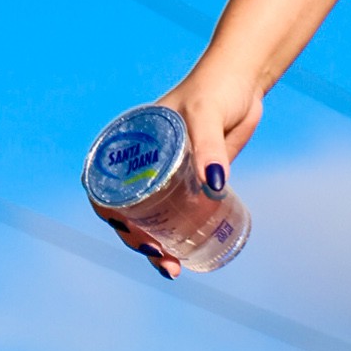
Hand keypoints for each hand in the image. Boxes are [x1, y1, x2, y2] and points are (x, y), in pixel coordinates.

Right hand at [92, 60, 266, 274]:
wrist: (245, 81)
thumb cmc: (217, 89)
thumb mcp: (207, 114)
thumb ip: (210, 145)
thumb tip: (216, 186)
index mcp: (130, 146)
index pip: (105, 187)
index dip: (110, 215)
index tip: (131, 234)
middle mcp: (144, 163)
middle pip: (128, 210)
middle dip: (137, 239)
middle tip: (163, 259)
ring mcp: (169, 173)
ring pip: (153, 216)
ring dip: (157, 245)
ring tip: (172, 268)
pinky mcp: (194, 180)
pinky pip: (181, 212)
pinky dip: (180, 234)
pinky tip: (188, 256)